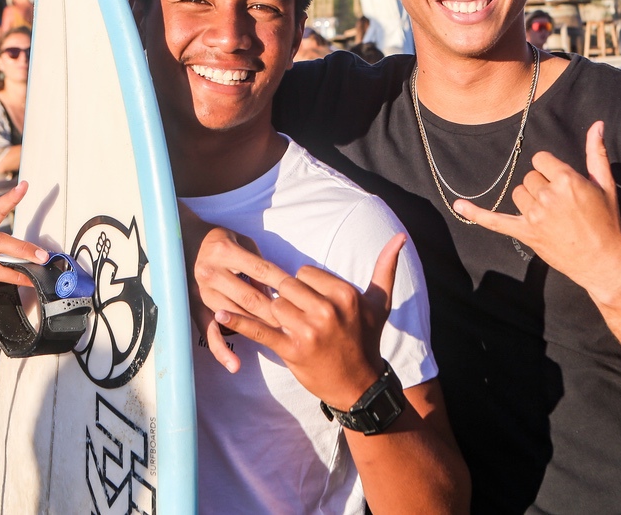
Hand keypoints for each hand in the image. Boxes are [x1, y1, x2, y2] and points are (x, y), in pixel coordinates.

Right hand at [179, 202, 284, 373]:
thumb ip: (259, 265)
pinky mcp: (195, 308)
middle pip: (249, 298)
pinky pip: (208, 332)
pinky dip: (221, 350)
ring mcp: (201, 293)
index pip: (260, 270)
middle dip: (274, 312)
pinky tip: (235, 365)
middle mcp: (211, 273)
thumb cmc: (221, 241)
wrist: (182, 244)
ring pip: (235, 315)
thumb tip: (275, 292)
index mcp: (225, 252)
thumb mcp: (242, 242)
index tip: (299, 295)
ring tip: (279, 336)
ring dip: (258, 327)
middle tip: (295, 323)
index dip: (281, 283)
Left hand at [215, 233, 406, 409]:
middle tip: (287, 305)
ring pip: (274, 304)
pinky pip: (261, 331)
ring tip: (262, 309)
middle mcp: (326, 310)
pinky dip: (239, 324)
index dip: (302, 282)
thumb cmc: (368, 339)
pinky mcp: (291, 350)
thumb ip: (386, 267)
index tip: (307, 296)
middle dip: (283, 293)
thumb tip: (400, 236)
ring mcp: (307, 331)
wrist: (360, 384)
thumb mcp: (380, 303)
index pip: (305, 272)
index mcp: (345, 295)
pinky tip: (220, 316)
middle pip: (287, 285)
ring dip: (267, 307)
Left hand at [454, 121, 620, 303]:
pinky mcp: (525, 234)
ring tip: (551, 214)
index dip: (551, 169)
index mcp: (567, 180)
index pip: (541, 159)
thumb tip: (596, 124)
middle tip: (562, 204)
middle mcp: (547, 196)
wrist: (602, 261)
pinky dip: (476, 214)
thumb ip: (596, 153)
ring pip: (518, 194)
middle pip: (529, 177)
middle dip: (543, 185)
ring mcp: (534, 216)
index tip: (562, 181)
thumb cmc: (606, 221)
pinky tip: (459, 206)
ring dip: (529, 200)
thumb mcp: (605, 184)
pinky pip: (495, 221)